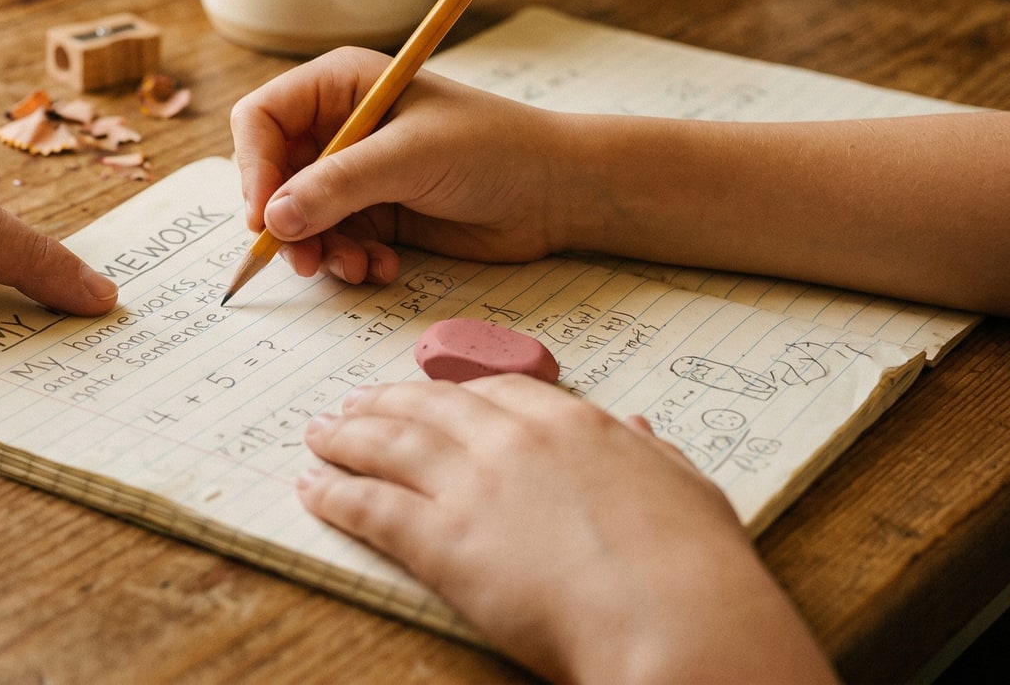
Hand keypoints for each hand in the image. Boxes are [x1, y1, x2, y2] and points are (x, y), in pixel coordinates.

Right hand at [229, 48, 568, 282]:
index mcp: (341, 85)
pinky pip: (334, 244)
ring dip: (320, 251)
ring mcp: (356, 173)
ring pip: (299, 219)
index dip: (255, 167)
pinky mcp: (375, 214)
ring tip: (358, 269)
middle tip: (305, 260)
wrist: (557, 192)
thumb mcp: (411, 158)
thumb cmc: (494, 149)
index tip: (264, 216)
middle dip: (286, 223)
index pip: (262, 119)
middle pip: (273, 177)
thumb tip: (273, 219)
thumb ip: (339, 186)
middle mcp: (340, 127)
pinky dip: (350, 262)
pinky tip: (384, 269)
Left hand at [300, 378, 833, 684]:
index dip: (453, 393)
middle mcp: (513, 441)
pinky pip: (371, 507)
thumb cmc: (696, 567)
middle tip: (354, 405)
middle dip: (384, 403)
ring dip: (345, 438)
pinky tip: (312, 492)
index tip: (431, 396)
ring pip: (388, 445)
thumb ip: (652, 454)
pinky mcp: (443, 540)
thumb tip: (637, 429)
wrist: (676, 618)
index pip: (497, 391)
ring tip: (318, 437)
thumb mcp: (686, 488)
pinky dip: (334, 495)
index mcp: (574, 424)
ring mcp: (473, 486)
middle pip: (428, 406)